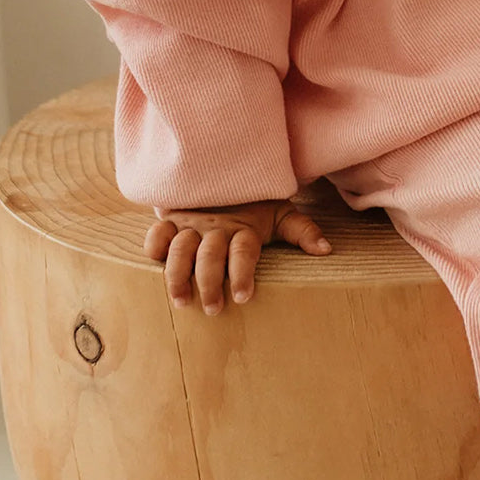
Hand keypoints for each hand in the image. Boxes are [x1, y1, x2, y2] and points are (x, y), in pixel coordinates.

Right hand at [143, 199, 331, 314]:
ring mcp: (191, 223)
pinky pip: (158, 231)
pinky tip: (153, 261)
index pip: (243, 251)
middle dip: (210, 282)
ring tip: (180, 300)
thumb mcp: (279, 213)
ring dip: (178, 273)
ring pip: (181, 247)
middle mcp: (216, 227)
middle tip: (213, 309)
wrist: (222, 170)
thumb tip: (326, 250)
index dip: (243, 272)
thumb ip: (302, 230)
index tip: (243, 297)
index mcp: (244, 228)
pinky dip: (154, 244)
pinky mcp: (171, 220)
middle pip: (210, 254)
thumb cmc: (253, 204)